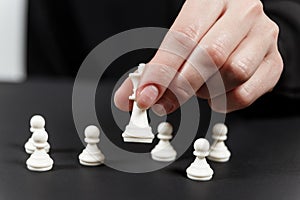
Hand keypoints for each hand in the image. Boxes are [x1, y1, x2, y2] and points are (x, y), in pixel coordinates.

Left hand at [114, 0, 282, 113]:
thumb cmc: (207, 33)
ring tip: (200, 85)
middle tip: (165, 101)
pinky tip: (216, 93)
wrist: (242, 29)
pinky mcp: (274, 63)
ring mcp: (263, 37)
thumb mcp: (179, 39)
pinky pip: (245, 93)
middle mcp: (242, 13)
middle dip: (181, 86)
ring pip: (231, 74)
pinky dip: (224, 102)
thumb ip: (154, 68)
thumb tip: (128, 99)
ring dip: (207, 90)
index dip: (162, 70)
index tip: (146, 96)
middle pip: (210, 55)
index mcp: (211, 0)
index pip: (183, 36)